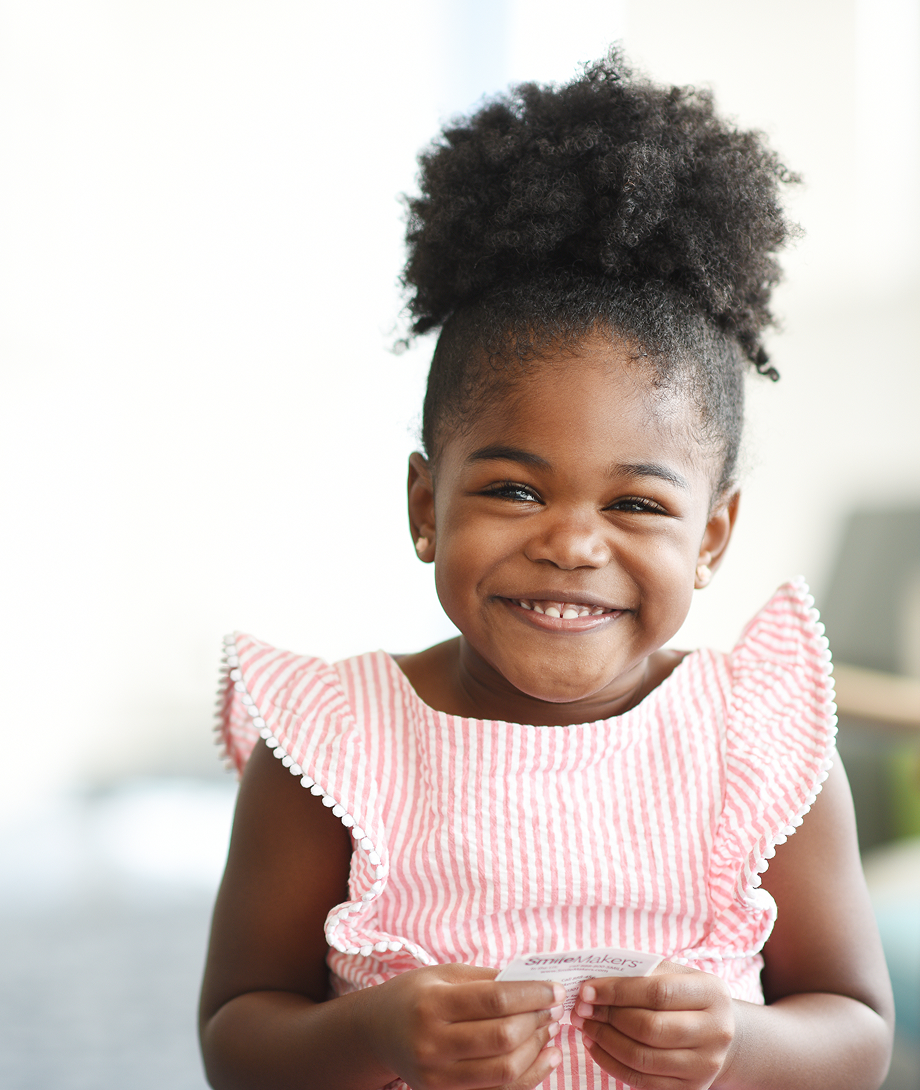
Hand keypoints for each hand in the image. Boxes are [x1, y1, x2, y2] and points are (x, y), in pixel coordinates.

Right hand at [364, 963, 564, 1089]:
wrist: (378, 1032)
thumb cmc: (415, 995)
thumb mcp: (444, 975)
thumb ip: (488, 980)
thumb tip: (537, 984)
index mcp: (431, 1005)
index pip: (495, 1000)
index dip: (532, 994)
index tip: (555, 988)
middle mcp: (432, 1045)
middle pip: (503, 1038)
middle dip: (538, 1021)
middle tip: (554, 1007)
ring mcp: (438, 1078)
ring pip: (505, 1070)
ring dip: (538, 1048)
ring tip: (550, 1029)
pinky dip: (530, 1076)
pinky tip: (546, 1056)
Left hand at [570, 961, 734, 1089]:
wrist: (721, 1032)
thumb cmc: (687, 996)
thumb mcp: (675, 975)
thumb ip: (642, 973)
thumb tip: (594, 982)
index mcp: (711, 993)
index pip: (657, 992)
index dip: (617, 991)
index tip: (586, 989)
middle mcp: (715, 1032)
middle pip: (649, 1028)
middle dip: (607, 1017)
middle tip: (580, 1008)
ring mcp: (704, 1066)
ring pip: (642, 1057)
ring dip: (604, 1040)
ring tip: (584, 1025)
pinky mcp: (689, 1089)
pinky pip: (641, 1080)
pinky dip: (610, 1063)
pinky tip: (595, 1045)